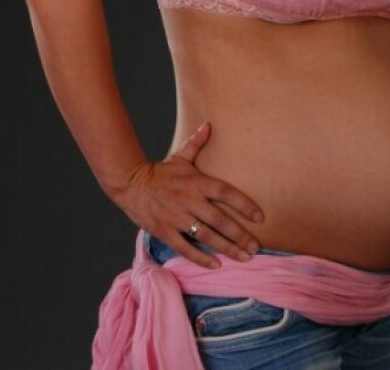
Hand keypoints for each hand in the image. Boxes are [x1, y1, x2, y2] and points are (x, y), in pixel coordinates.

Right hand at [117, 121, 264, 268]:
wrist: (130, 183)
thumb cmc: (159, 172)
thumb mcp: (179, 157)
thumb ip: (196, 143)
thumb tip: (209, 125)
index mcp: (196, 182)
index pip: (225, 193)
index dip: (244, 204)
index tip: (260, 216)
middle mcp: (189, 200)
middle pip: (219, 219)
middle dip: (239, 234)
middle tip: (256, 247)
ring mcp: (177, 217)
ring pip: (206, 236)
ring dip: (226, 248)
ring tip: (244, 257)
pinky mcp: (165, 231)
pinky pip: (185, 248)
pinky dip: (201, 258)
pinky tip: (216, 265)